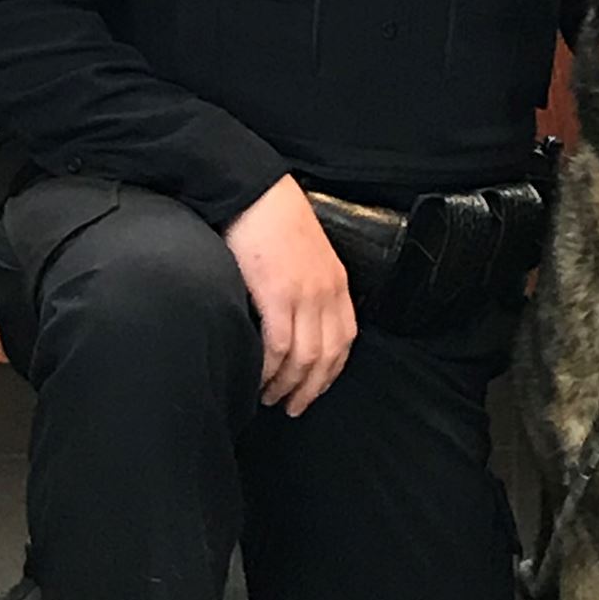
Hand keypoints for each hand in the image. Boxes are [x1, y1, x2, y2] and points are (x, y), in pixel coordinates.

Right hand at [223, 174, 357, 417]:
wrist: (253, 191)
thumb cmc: (272, 220)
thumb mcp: (306, 253)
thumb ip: (309, 284)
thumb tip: (297, 319)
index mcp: (336, 282)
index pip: (345, 339)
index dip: (331, 372)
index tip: (315, 390)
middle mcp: (326, 292)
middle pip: (327, 355)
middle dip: (311, 389)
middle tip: (292, 408)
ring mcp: (304, 294)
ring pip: (304, 357)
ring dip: (287, 384)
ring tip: (270, 398)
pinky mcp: (277, 293)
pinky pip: (278, 345)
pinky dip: (269, 368)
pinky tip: (257, 378)